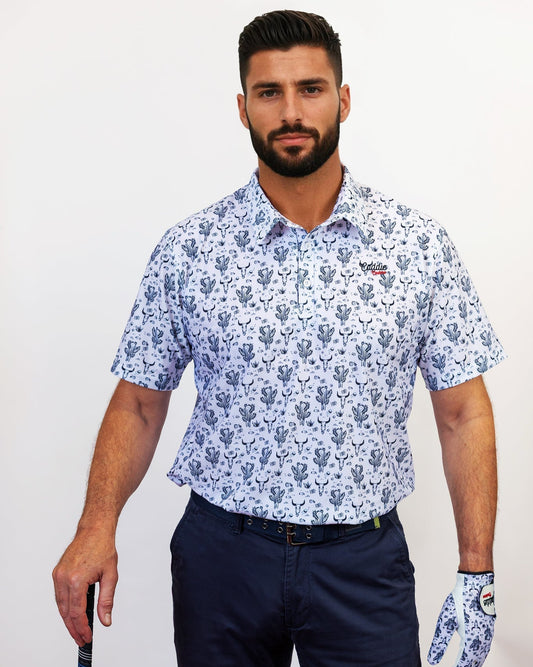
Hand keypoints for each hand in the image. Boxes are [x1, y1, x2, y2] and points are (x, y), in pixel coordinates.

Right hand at [52, 530, 117, 646]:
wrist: (94, 529)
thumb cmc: (103, 547)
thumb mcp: (110, 575)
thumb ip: (107, 601)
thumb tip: (105, 620)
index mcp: (77, 579)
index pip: (77, 613)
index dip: (82, 628)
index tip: (87, 637)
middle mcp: (64, 578)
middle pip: (66, 612)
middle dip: (73, 628)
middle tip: (81, 639)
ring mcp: (58, 575)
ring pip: (60, 605)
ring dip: (68, 620)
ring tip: (77, 630)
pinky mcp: (57, 572)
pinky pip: (59, 595)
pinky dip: (65, 607)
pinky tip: (72, 613)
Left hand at [428, 572, 495, 666]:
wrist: (476, 583)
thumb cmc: (460, 600)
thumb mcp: (446, 620)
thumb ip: (440, 642)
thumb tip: (432, 659)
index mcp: (472, 640)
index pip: (465, 662)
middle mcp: (483, 639)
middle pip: (475, 660)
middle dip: (467, 665)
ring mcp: (488, 633)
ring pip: (482, 654)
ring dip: (474, 661)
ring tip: (467, 665)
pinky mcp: (489, 626)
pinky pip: (486, 646)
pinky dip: (480, 653)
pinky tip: (476, 652)